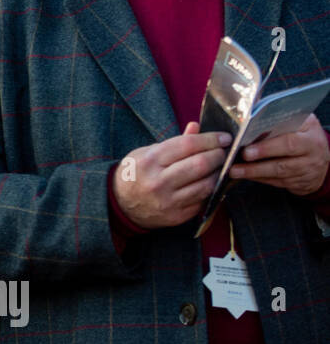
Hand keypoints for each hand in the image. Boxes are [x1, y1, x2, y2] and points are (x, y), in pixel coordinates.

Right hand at [112, 122, 230, 228]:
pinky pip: (202, 201)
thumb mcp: (147, 152)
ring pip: (206, 185)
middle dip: (219, 155)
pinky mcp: (176, 216)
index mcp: (150, 161)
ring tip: (220, 167)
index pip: (188, 145)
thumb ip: (174, 142)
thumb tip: (196, 127)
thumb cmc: (135, 173)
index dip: (211, 139)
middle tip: (224, 152)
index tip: (224, 137)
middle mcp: (159, 181)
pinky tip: (209, 182)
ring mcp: (168, 201)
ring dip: (218, 174)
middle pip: (201, 164)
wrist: (119, 204)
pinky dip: (209, 190)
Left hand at [229, 114, 329, 195]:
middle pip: (285, 157)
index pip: (289, 139)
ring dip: (255, 172)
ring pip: (279, 173)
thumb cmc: (303, 134)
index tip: (248, 145)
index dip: (268, 145)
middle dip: (261, 157)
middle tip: (242, 156)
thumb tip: (251, 114)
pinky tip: (246, 176)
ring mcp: (308, 169)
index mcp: (310, 133)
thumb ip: (280, 119)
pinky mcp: (301, 182)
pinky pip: (277, 182)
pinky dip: (259, 179)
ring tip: (235, 170)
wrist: (321, 157)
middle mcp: (312, 152)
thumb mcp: (299, 121)